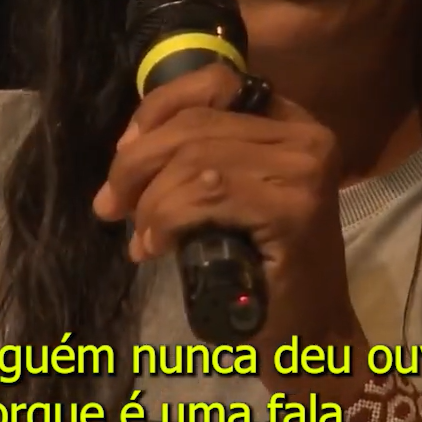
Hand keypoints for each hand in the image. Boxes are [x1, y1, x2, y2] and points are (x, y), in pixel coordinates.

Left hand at [92, 65, 360, 374]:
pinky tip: (158, 247)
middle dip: (136, 163)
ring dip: (150, 200)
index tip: (125, 150)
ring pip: (194, 160)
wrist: (311, 339)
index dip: (158, 109)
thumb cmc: (263, 271)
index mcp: (293, 123)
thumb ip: (196, 162)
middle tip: (111, 206)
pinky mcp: (294, 210)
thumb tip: (127, 150)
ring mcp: (306, 172)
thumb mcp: (229, 199)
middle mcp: (307, 137)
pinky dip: (167, 218)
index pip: (215, 82)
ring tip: (142, 235)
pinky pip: (206, 193)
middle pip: (195, 124)